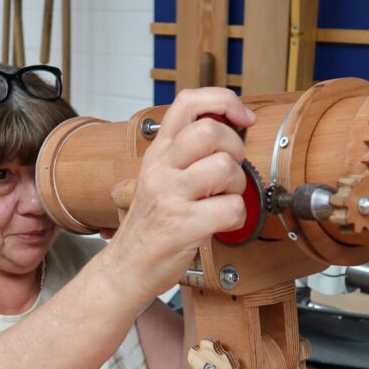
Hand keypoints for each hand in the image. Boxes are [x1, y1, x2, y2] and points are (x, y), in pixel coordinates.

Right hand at [104, 87, 254, 296]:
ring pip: (226, 168)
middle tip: (231, 169)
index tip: (243, 117)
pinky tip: (222, 222)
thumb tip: (229, 128)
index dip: (223, 101)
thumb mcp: (159, 177)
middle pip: (211, 131)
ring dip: (238, 185)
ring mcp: (170, 196)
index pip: (188, 102)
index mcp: (157, 152)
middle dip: (236, 149)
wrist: (126, 267)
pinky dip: (238, 217)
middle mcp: (161, 168)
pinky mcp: (182, 225)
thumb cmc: (150, 224)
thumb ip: (186, 153)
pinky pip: (232, 208)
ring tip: (224, 198)